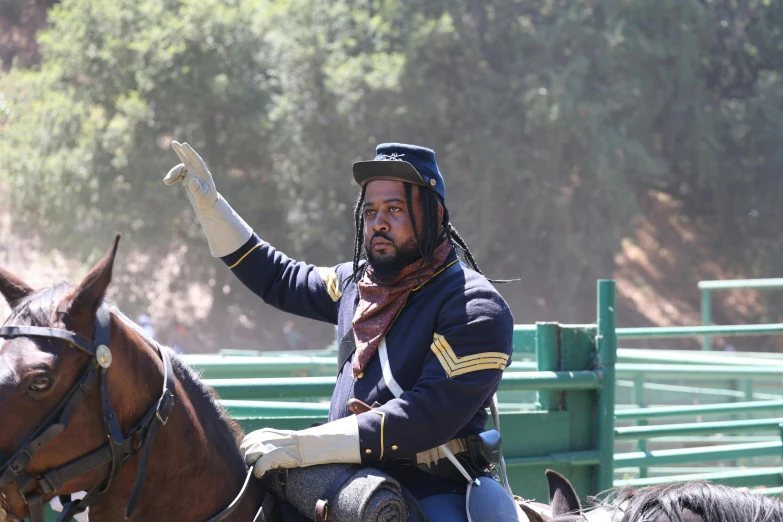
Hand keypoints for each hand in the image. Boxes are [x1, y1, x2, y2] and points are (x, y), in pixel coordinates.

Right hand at [163, 141, 217, 210]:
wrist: (207, 205)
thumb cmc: (206, 201)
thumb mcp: (202, 197)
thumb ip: (197, 190)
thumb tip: (192, 181)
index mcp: (203, 173)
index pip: (197, 160)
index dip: (191, 152)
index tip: (184, 144)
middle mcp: (198, 171)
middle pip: (189, 158)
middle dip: (181, 151)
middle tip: (174, 143)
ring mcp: (192, 174)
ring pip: (180, 168)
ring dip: (172, 173)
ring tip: (166, 181)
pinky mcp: (187, 178)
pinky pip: (178, 174)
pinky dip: (172, 177)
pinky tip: (168, 182)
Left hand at [240, 417, 360, 477]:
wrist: (328, 443)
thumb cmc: (316, 443)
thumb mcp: (298, 440)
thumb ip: (286, 442)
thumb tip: (276, 450)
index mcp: (281, 432)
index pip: (257, 434)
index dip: (249, 443)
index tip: (247, 451)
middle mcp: (279, 436)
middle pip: (253, 441)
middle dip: (246, 452)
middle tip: (246, 461)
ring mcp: (283, 445)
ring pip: (256, 450)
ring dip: (251, 459)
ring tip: (251, 467)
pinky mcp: (287, 454)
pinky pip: (267, 461)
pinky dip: (259, 468)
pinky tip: (259, 474)